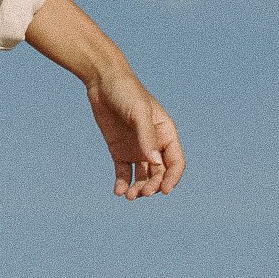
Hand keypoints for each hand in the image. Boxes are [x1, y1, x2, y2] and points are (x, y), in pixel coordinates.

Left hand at [86, 67, 184, 200]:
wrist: (102, 80)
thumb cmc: (126, 91)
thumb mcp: (138, 112)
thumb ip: (146, 136)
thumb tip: (155, 162)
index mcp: (166, 133)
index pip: (176, 162)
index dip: (173, 178)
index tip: (164, 190)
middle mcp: (154, 144)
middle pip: (160, 173)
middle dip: (154, 186)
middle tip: (142, 193)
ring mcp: (137, 148)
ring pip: (143, 176)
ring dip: (139, 188)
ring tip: (129, 196)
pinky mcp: (119, 150)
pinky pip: (124, 173)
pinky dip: (123, 184)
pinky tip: (118, 191)